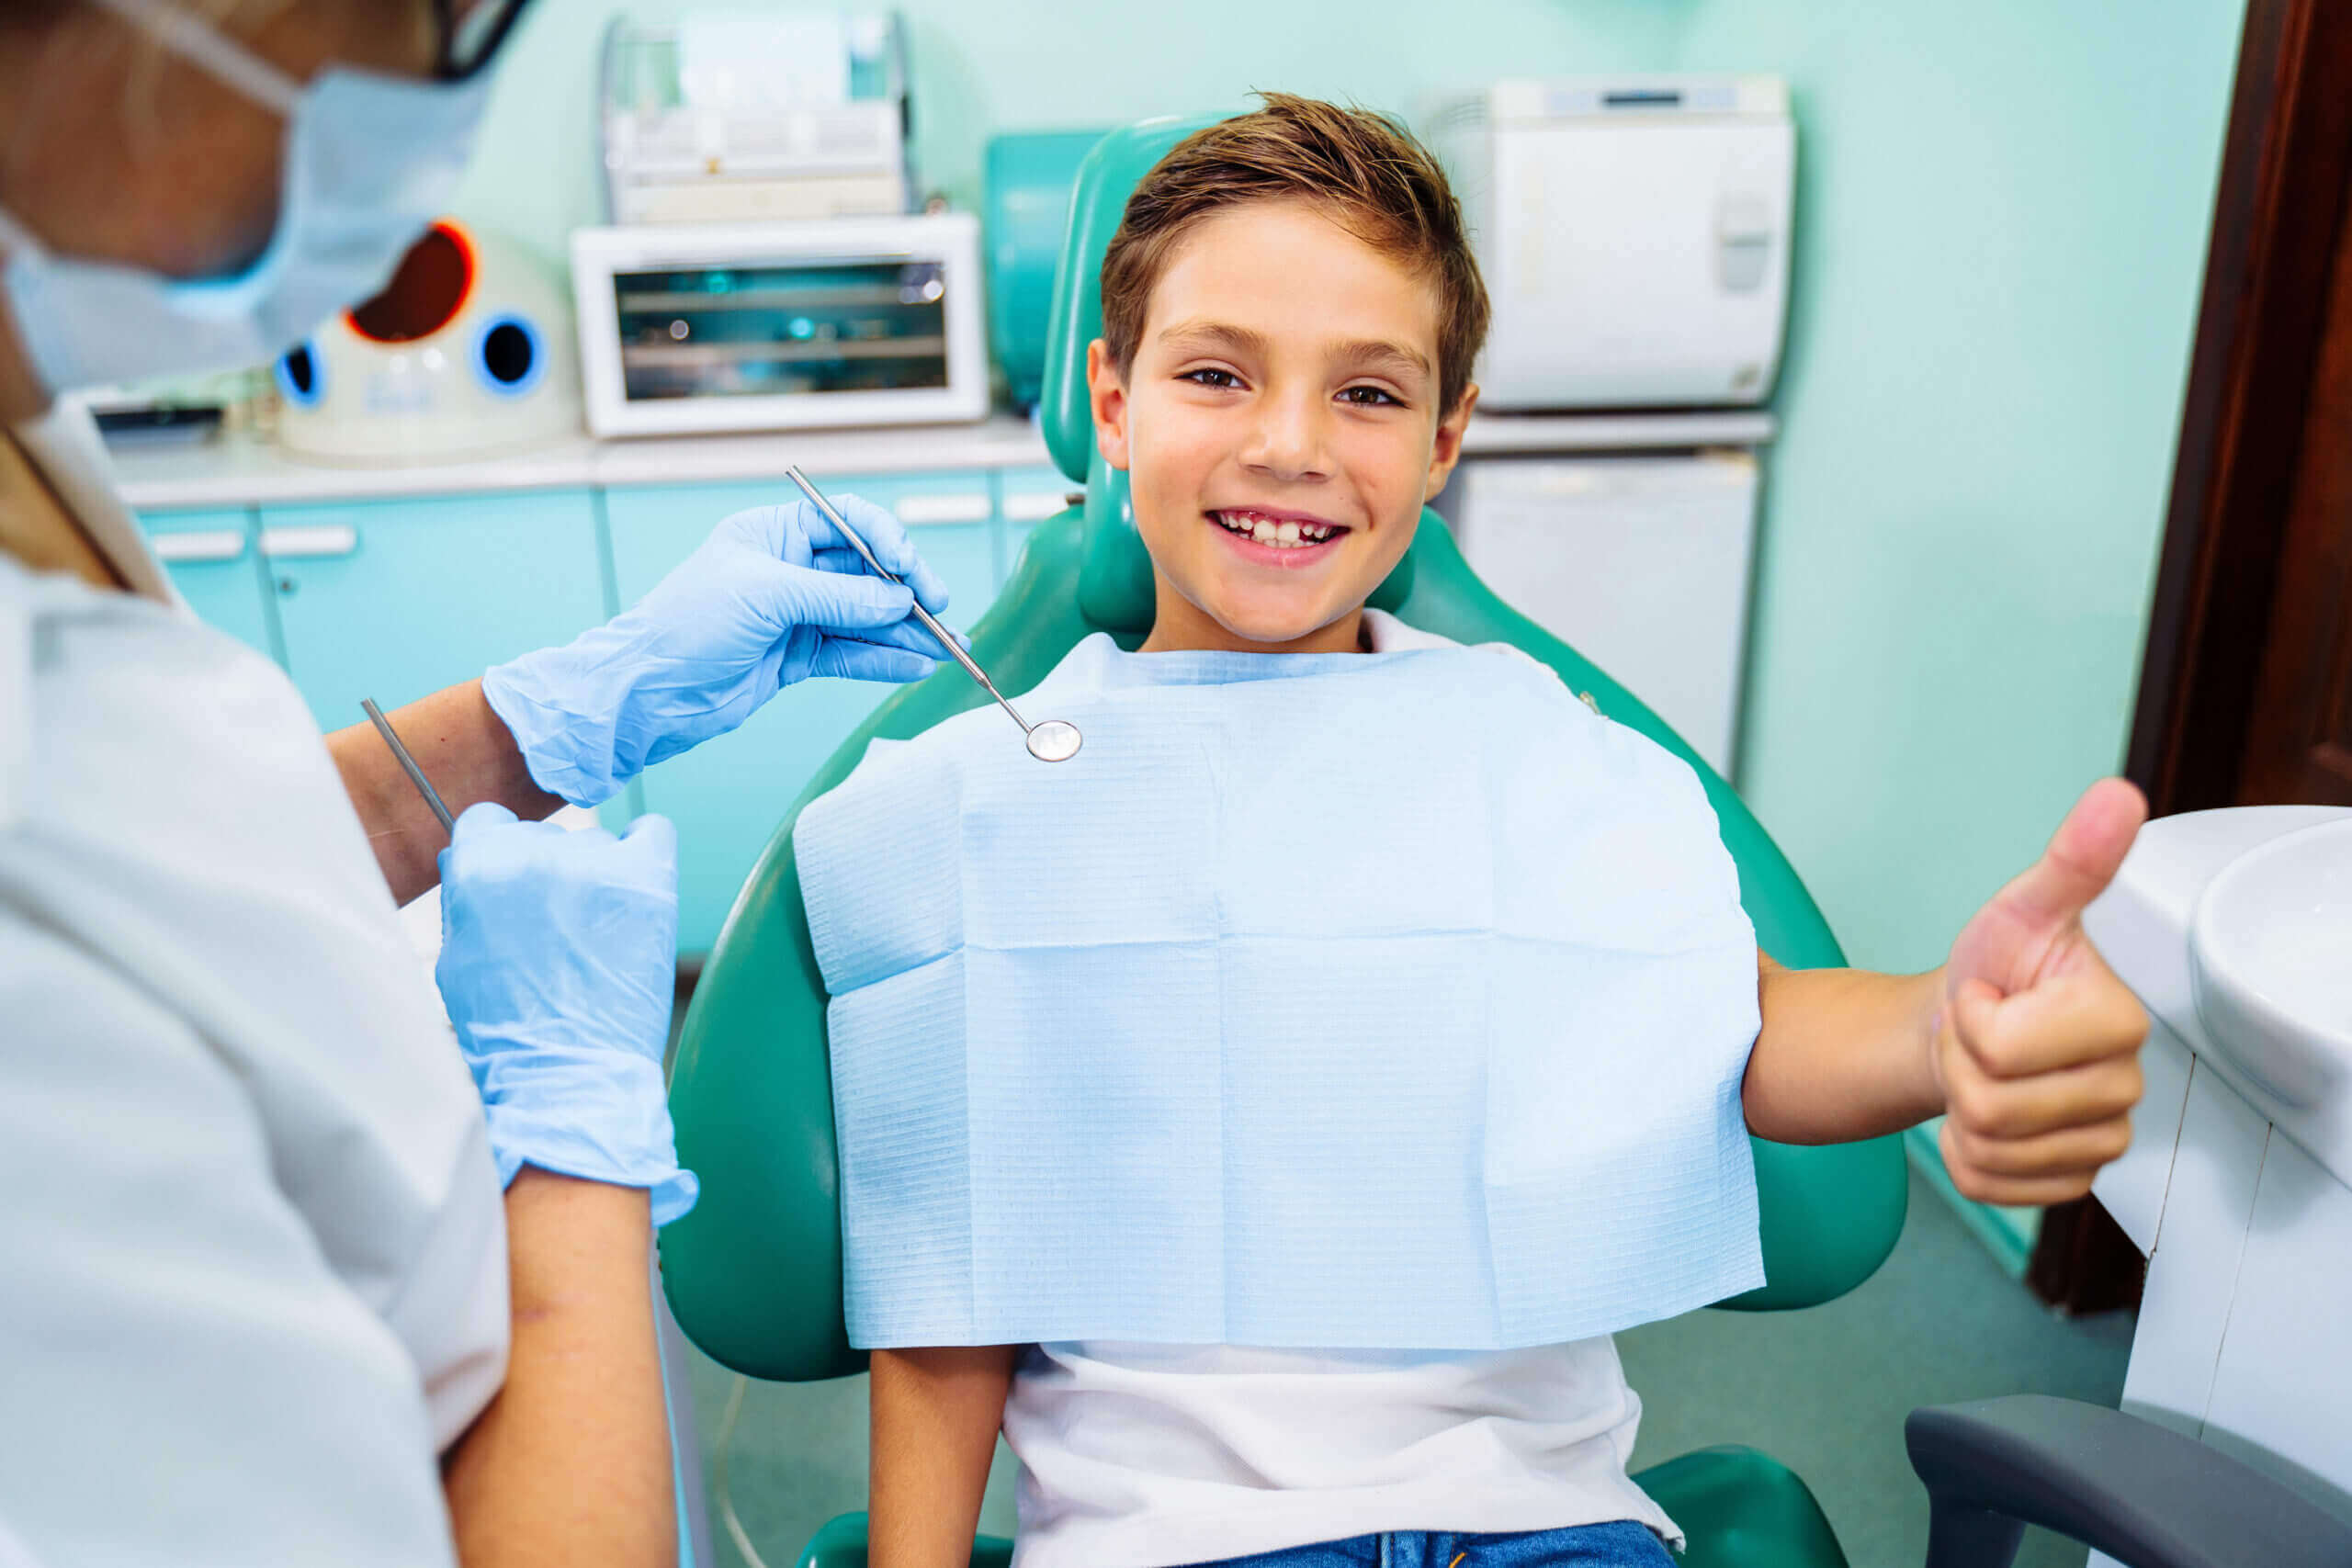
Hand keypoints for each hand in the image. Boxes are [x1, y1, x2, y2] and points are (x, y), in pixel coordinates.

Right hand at [436, 802, 696, 1223]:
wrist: (568, 1074)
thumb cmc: (507, 1029)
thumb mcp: (456, 959)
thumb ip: (465, 899)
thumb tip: (470, 856)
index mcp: (478, 867)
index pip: (488, 821)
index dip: (497, 853)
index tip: (513, 886)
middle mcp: (535, 854)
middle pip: (541, 837)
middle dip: (545, 875)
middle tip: (555, 930)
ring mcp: (596, 864)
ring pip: (593, 846)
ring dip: (593, 879)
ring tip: (595, 938)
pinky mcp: (648, 879)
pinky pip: (652, 832)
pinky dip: (644, 852)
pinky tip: (635, 890)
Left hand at [481, 495, 953, 806]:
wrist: (648, 693)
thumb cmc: (688, 625)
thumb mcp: (765, 596)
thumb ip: (838, 596)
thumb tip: (901, 597)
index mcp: (774, 534)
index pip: (849, 522)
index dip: (887, 542)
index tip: (912, 572)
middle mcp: (789, 569)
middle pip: (866, 572)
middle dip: (907, 591)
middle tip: (941, 611)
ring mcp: (795, 616)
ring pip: (866, 617)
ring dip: (906, 632)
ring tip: (947, 648)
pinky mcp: (797, 658)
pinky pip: (853, 654)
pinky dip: (885, 660)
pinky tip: (918, 666)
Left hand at [1932, 778, 2150, 1205]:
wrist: (1967, 1025)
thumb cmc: (1996, 967)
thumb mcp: (2021, 907)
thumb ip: (2073, 859)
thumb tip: (2118, 797)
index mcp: (2118, 1021)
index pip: (2000, 1045)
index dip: (1970, 1017)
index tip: (1992, 994)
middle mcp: (2124, 1086)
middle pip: (1991, 1103)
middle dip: (1960, 1062)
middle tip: (1981, 1034)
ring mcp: (2101, 1141)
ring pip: (1988, 1147)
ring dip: (1959, 1104)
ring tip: (1983, 1067)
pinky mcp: (2070, 1183)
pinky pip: (1990, 1183)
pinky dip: (1964, 1153)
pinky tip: (1984, 1117)